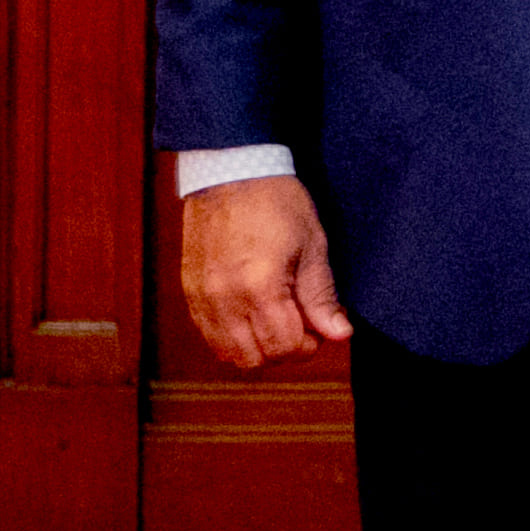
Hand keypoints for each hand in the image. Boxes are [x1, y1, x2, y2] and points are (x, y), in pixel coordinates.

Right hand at [181, 176, 350, 367]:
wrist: (231, 173)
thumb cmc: (277, 203)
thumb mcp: (313, 246)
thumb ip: (322, 296)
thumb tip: (340, 334)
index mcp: (259, 287)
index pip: (283, 346)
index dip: (309, 346)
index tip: (322, 330)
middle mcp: (224, 298)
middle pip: (253, 358)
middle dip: (284, 352)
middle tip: (303, 329)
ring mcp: (201, 297)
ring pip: (227, 352)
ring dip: (257, 348)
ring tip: (278, 322)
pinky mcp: (189, 291)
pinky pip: (208, 334)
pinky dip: (232, 337)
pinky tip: (253, 315)